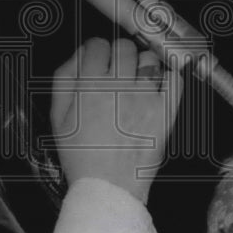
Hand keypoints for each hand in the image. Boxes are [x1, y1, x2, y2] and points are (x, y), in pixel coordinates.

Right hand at [50, 37, 182, 204]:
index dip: (96, 51)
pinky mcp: (165, 112)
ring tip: (137, 81)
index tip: (98, 59)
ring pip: (149, 59)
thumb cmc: (83, 156)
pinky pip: (174, 80)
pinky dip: (169, 78)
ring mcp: (145, 98)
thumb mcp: (58, 116)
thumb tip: (79, 56)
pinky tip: (158, 87)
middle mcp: (118, 87)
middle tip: (117, 70)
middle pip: (124, 47)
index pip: (96, 45)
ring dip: (143, 65)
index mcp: (90, 86)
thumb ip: (64, 79)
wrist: (108, 187)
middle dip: (119, 55)